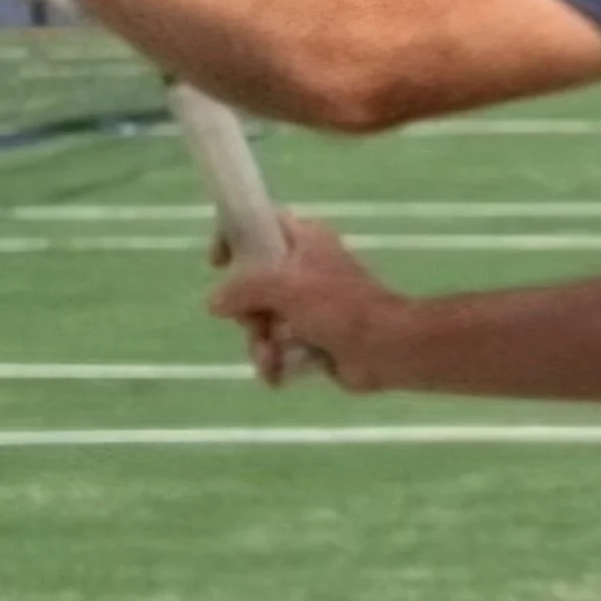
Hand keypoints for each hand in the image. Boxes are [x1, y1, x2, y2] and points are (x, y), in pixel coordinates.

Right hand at [209, 214, 402, 392]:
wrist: (385, 349)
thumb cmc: (338, 307)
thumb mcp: (284, 287)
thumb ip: (243, 289)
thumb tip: (215, 303)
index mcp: (304, 241)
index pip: (261, 225)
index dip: (235, 237)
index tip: (218, 262)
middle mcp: (304, 269)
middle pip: (253, 284)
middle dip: (248, 313)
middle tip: (258, 324)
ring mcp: (309, 306)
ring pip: (263, 321)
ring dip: (260, 344)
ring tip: (271, 358)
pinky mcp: (313, 338)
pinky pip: (279, 347)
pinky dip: (275, 361)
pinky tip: (277, 375)